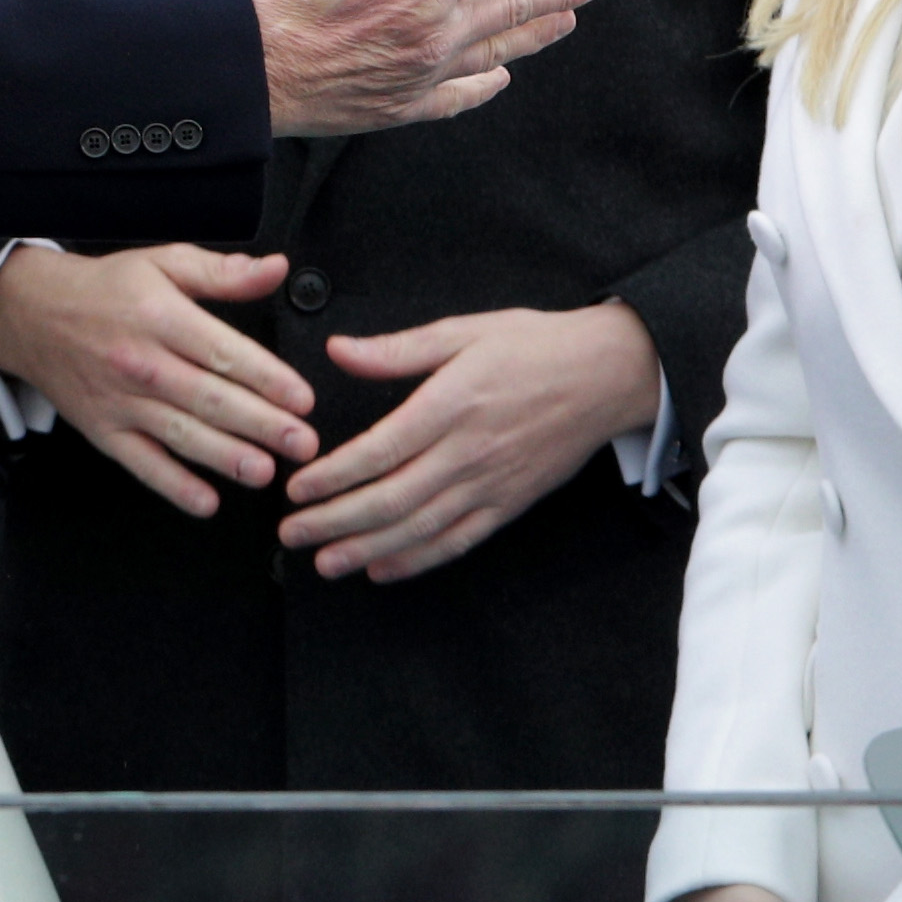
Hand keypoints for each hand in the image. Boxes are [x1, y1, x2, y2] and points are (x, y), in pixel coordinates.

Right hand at [0, 241, 313, 515]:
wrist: (30, 315)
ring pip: (181, 434)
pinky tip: (205, 501)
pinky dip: (173, 485)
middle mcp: (141, 363)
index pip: (223, 353)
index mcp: (161, 317)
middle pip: (209, 398)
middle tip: (302, 443)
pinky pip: (141, 463)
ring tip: (264, 472)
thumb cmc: (103, 291)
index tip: (302, 398)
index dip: (267, 378)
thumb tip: (275, 268)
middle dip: (261, 424)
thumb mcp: (162, 263)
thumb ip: (222, 272)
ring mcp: (120, 401)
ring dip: (225, 457)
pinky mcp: (104, 431)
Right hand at [246, 0, 601, 137]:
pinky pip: (459, 95)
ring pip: (497, 51)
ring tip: (566, 20)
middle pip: (514, 6)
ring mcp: (424, 74)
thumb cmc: (279, 1)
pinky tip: (500, 78)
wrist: (252, 77)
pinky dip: (485, 85)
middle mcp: (435, 33)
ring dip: (535, 33)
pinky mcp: (404, 106)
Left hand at [278, 298, 656, 579]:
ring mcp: (492, 484)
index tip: (296, 489)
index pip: (381, 450)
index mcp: (452, 405)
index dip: (334, 476)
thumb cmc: (536, 347)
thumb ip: (398, 349)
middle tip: (291, 534)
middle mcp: (470, 452)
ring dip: (368, 550)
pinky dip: (419, 560)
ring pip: (422, 528)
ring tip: (326, 563)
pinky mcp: (510, 503)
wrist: (610, 375)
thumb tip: (340, 350)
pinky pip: (459, 540)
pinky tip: (384, 569)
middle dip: (335, 522)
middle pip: (392, 499)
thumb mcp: (464, 331)